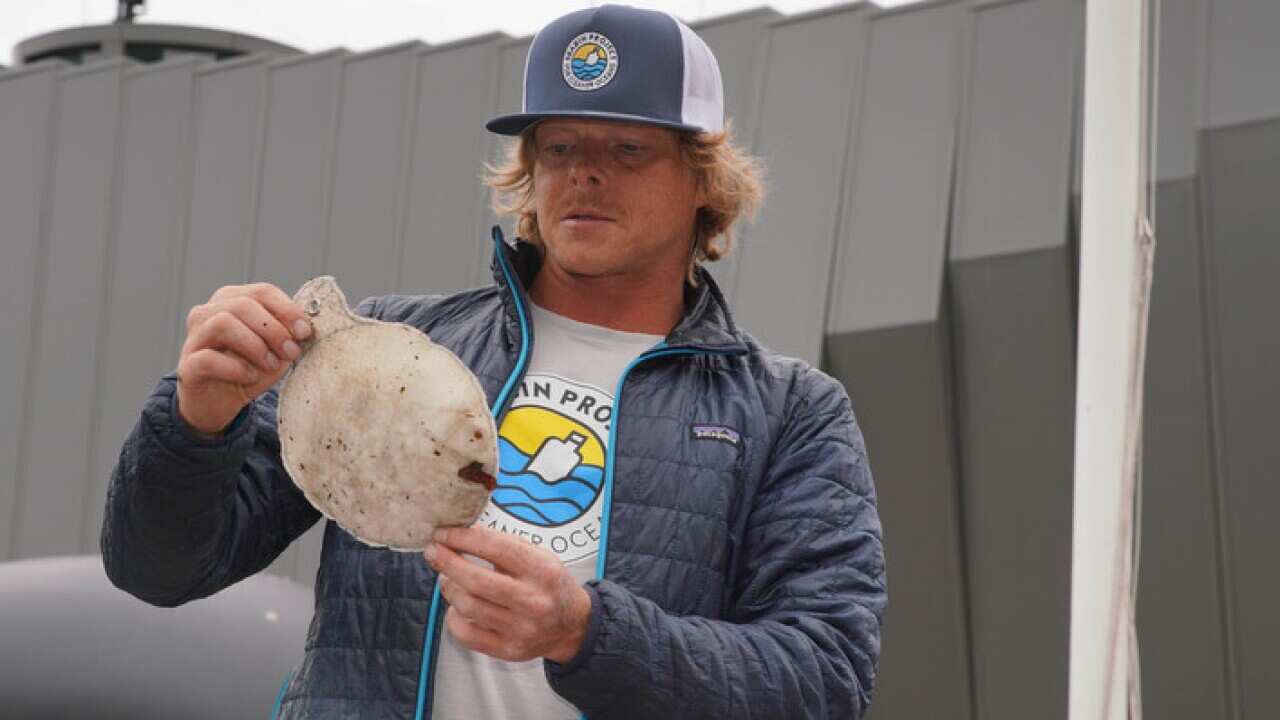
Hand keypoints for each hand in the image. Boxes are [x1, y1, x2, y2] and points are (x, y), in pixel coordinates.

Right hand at [176, 283, 312, 435]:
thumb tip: (306, 327)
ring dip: (255, 345)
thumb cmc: (249, 369)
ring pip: (223, 323)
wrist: (219, 403)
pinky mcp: (187, 365)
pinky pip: (209, 358)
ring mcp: (194, 338)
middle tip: (291, 353)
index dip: (287, 309)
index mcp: (231, 301)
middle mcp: (208, 313)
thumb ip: (288, 335)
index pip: (262, 292)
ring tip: (270, 364)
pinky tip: (249, 376)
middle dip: (274, 329)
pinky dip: (235, 367)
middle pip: (244, 305)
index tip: (305, 332)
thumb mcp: (275, 350)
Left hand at [425, 527, 591, 663]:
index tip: (442, 533)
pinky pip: (466, 633)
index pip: (495, 548)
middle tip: (433, 551)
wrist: (572, 626)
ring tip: (447, 577)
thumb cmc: (549, 584)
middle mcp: (532, 600)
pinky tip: (457, 605)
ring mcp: (520, 629)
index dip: (462, 538)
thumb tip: (461, 535)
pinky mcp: (508, 650)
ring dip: (449, 587)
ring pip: (467, 606)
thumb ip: (504, 545)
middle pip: (475, 580)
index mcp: (542, 570)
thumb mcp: (539, 556)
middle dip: (446, 562)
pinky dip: (453, 616)